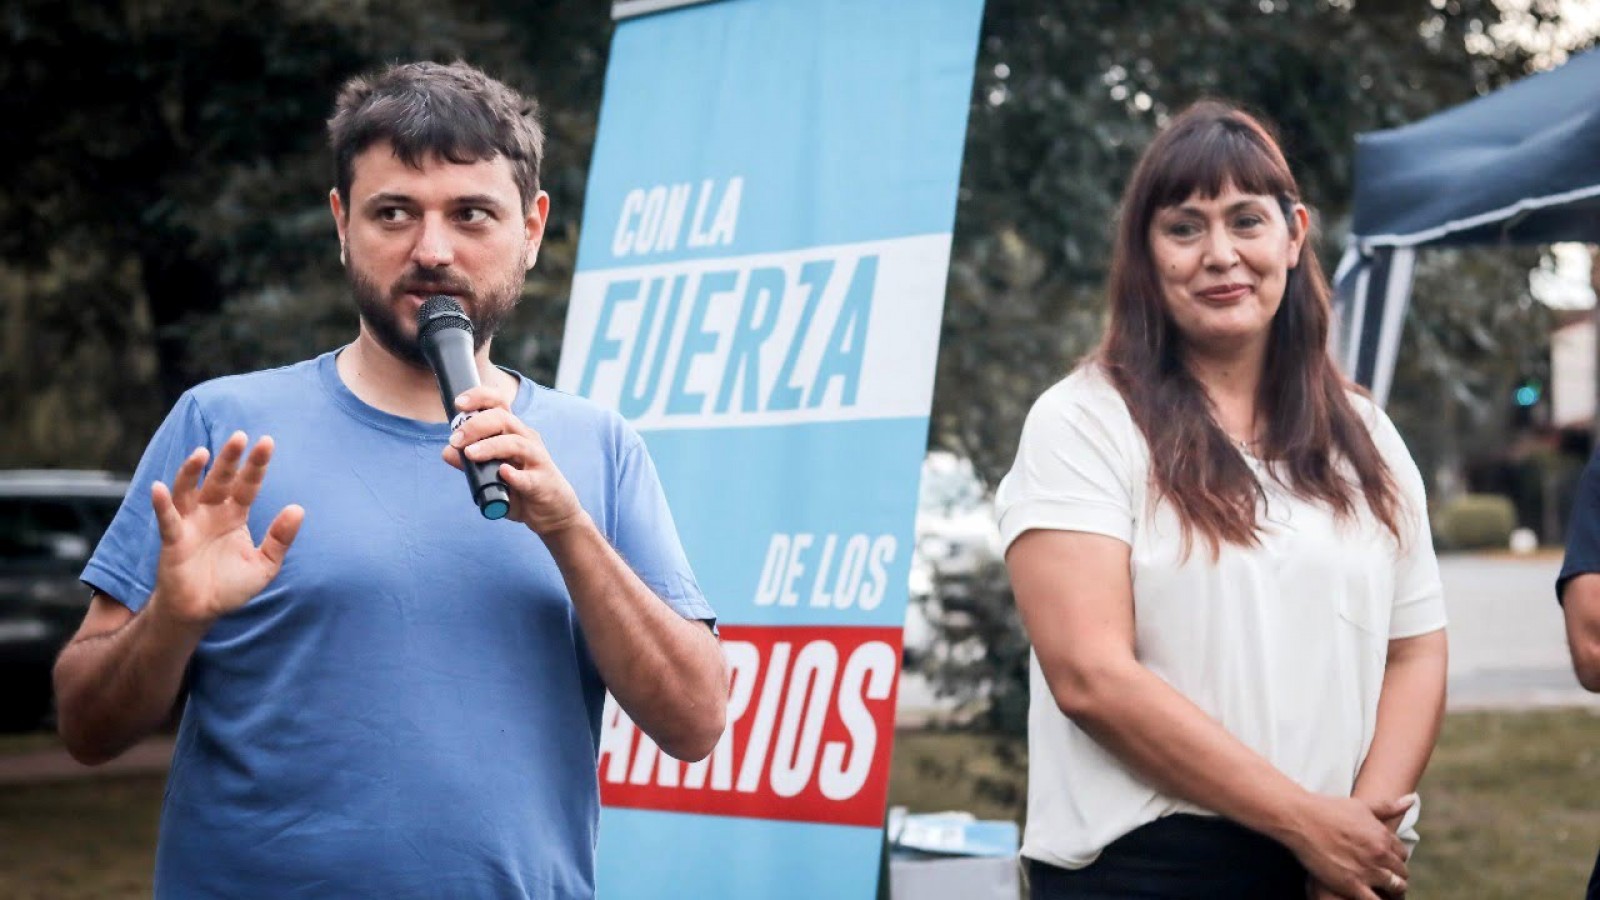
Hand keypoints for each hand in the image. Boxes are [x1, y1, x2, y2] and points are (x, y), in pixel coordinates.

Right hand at [149, 432, 304, 627]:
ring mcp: (190, 523)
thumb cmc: (230, 586)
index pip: (247, 484)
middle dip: (229, 459)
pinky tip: (159, 488)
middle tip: (239, 436)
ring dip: (193, 471)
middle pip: (220, 479)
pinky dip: (162, 503)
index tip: (267, 442)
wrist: (201, 611)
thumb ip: (280, 539)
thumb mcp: (265, 565)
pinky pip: (167, 519)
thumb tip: (298, 508)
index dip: (256, 465)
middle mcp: (211, 513)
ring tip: (202, 453)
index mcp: (235, 515)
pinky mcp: (173, 540)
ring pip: (189, 490)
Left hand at [443, 386, 585, 534]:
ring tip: (470, 454)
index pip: (498, 404)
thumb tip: (447, 452)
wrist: (551, 512)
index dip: (480, 397)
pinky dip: (515, 475)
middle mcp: (526, 439)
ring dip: (490, 446)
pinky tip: (504, 474)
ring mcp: (537, 459)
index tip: (458, 404)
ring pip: (515, 443)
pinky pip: (529, 478)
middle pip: (503, 419)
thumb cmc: (520, 488)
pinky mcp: (543, 482)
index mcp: (513, 432)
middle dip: (476, 425)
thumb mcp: (491, 475)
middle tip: (455, 439)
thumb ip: (470, 464)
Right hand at [1283, 793, 1413, 899]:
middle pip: (1401, 872)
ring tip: (1380, 890)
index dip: (1395, 858)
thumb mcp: (1361, 805)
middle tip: (1384, 878)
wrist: (1301, 818)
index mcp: (1383, 835)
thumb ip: (1388, 806)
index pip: (1402, 854)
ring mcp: (1367, 870)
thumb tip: (1412, 799)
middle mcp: (1379, 854)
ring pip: (1395, 888)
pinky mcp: (1351, 884)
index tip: (1384, 861)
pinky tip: (1370, 895)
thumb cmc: (1328, 808)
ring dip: (1391, 890)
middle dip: (1395, 875)